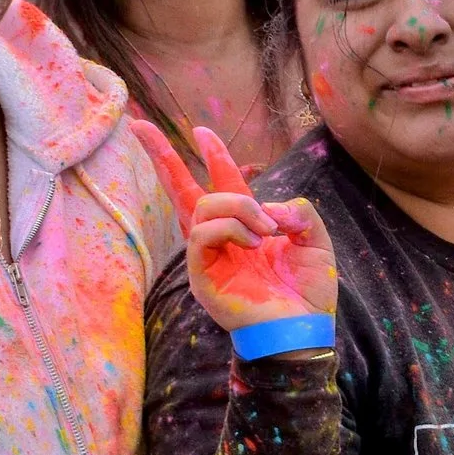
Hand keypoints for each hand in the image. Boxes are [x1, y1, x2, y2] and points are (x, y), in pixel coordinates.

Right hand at [131, 121, 336, 328]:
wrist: (303, 328)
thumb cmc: (307, 291)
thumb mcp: (314, 240)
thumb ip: (299, 212)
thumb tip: (272, 206)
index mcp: (244, 227)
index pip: (221, 184)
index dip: (213, 156)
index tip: (201, 131)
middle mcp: (220, 239)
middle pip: (181, 190)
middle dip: (162, 156)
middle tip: (139, 126)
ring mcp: (207, 256)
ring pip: (203, 205)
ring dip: (240, 207)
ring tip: (267, 230)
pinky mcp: (201, 274)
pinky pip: (202, 233)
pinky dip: (231, 228)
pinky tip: (254, 242)